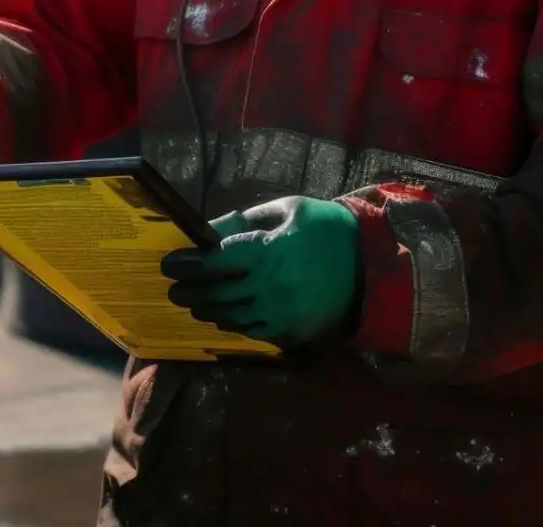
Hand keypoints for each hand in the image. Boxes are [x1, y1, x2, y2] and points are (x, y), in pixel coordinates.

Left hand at [159, 196, 359, 344]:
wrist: (374, 264)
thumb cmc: (328, 229)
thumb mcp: (288, 210)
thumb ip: (247, 222)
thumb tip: (211, 232)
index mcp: (267, 252)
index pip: (213, 263)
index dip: (186, 265)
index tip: (168, 264)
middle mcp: (269, 287)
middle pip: (216, 294)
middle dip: (190, 292)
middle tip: (174, 289)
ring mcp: (281, 314)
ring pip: (231, 318)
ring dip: (208, 311)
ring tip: (195, 303)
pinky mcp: (293, 332)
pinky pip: (254, 332)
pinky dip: (235, 324)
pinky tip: (226, 316)